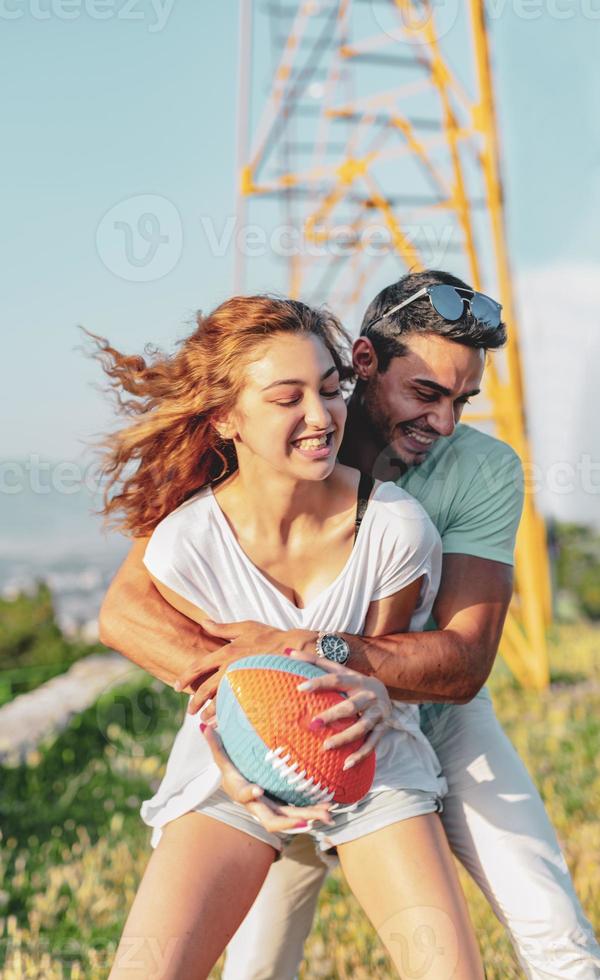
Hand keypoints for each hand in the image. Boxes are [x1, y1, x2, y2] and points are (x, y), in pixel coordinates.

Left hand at [174, 619, 314, 713]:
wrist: (294, 648)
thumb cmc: (270, 635)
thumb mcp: (245, 627)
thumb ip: (222, 628)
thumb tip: (204, 621)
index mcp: (226, 653)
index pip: (198, 666)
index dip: (185, 677)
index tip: (176, 686)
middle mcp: (230, 668)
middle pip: (205, 688)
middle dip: (195, 701)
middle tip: (189, 710)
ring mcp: (242, 682)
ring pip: (219, 701)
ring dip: (209, 712)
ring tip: (203, 719)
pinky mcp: (253, 691)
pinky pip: (236, 706)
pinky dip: (227, 716)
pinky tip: (222, 723)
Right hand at [199, 703, 333, 833]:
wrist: (238, 787)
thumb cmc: (230, 770)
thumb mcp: (221, 758)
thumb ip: (215, 744)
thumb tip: (202, 725)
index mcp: (240, 792)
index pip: (243, 795)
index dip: (249, 793)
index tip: (258, 789)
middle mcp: (257, 806)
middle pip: (272, 820)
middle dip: (290, 822)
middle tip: (306, 823)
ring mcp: (272, 808)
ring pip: (291, 819)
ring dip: (310, 817)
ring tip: (328, 815)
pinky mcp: (284, 807)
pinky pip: (301, 811)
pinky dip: (315, 810)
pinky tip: (331, 806)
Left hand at [290, 650, 393, 768]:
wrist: (386, 693)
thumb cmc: (353, 682)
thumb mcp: (338, 670)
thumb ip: (314, 662)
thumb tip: (288, 651)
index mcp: (355, 679)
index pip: (335, 679)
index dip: (318, 682)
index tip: (300, 688)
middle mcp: (368, 695)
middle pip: (350, 706)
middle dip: (332, 715)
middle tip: (313, 724)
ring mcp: (377, 712)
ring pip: (361, 727)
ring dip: (344, 737)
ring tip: (325, 746)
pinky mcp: (383, 728)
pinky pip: (372, 744)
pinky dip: (360, 755)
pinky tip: (346, 765)